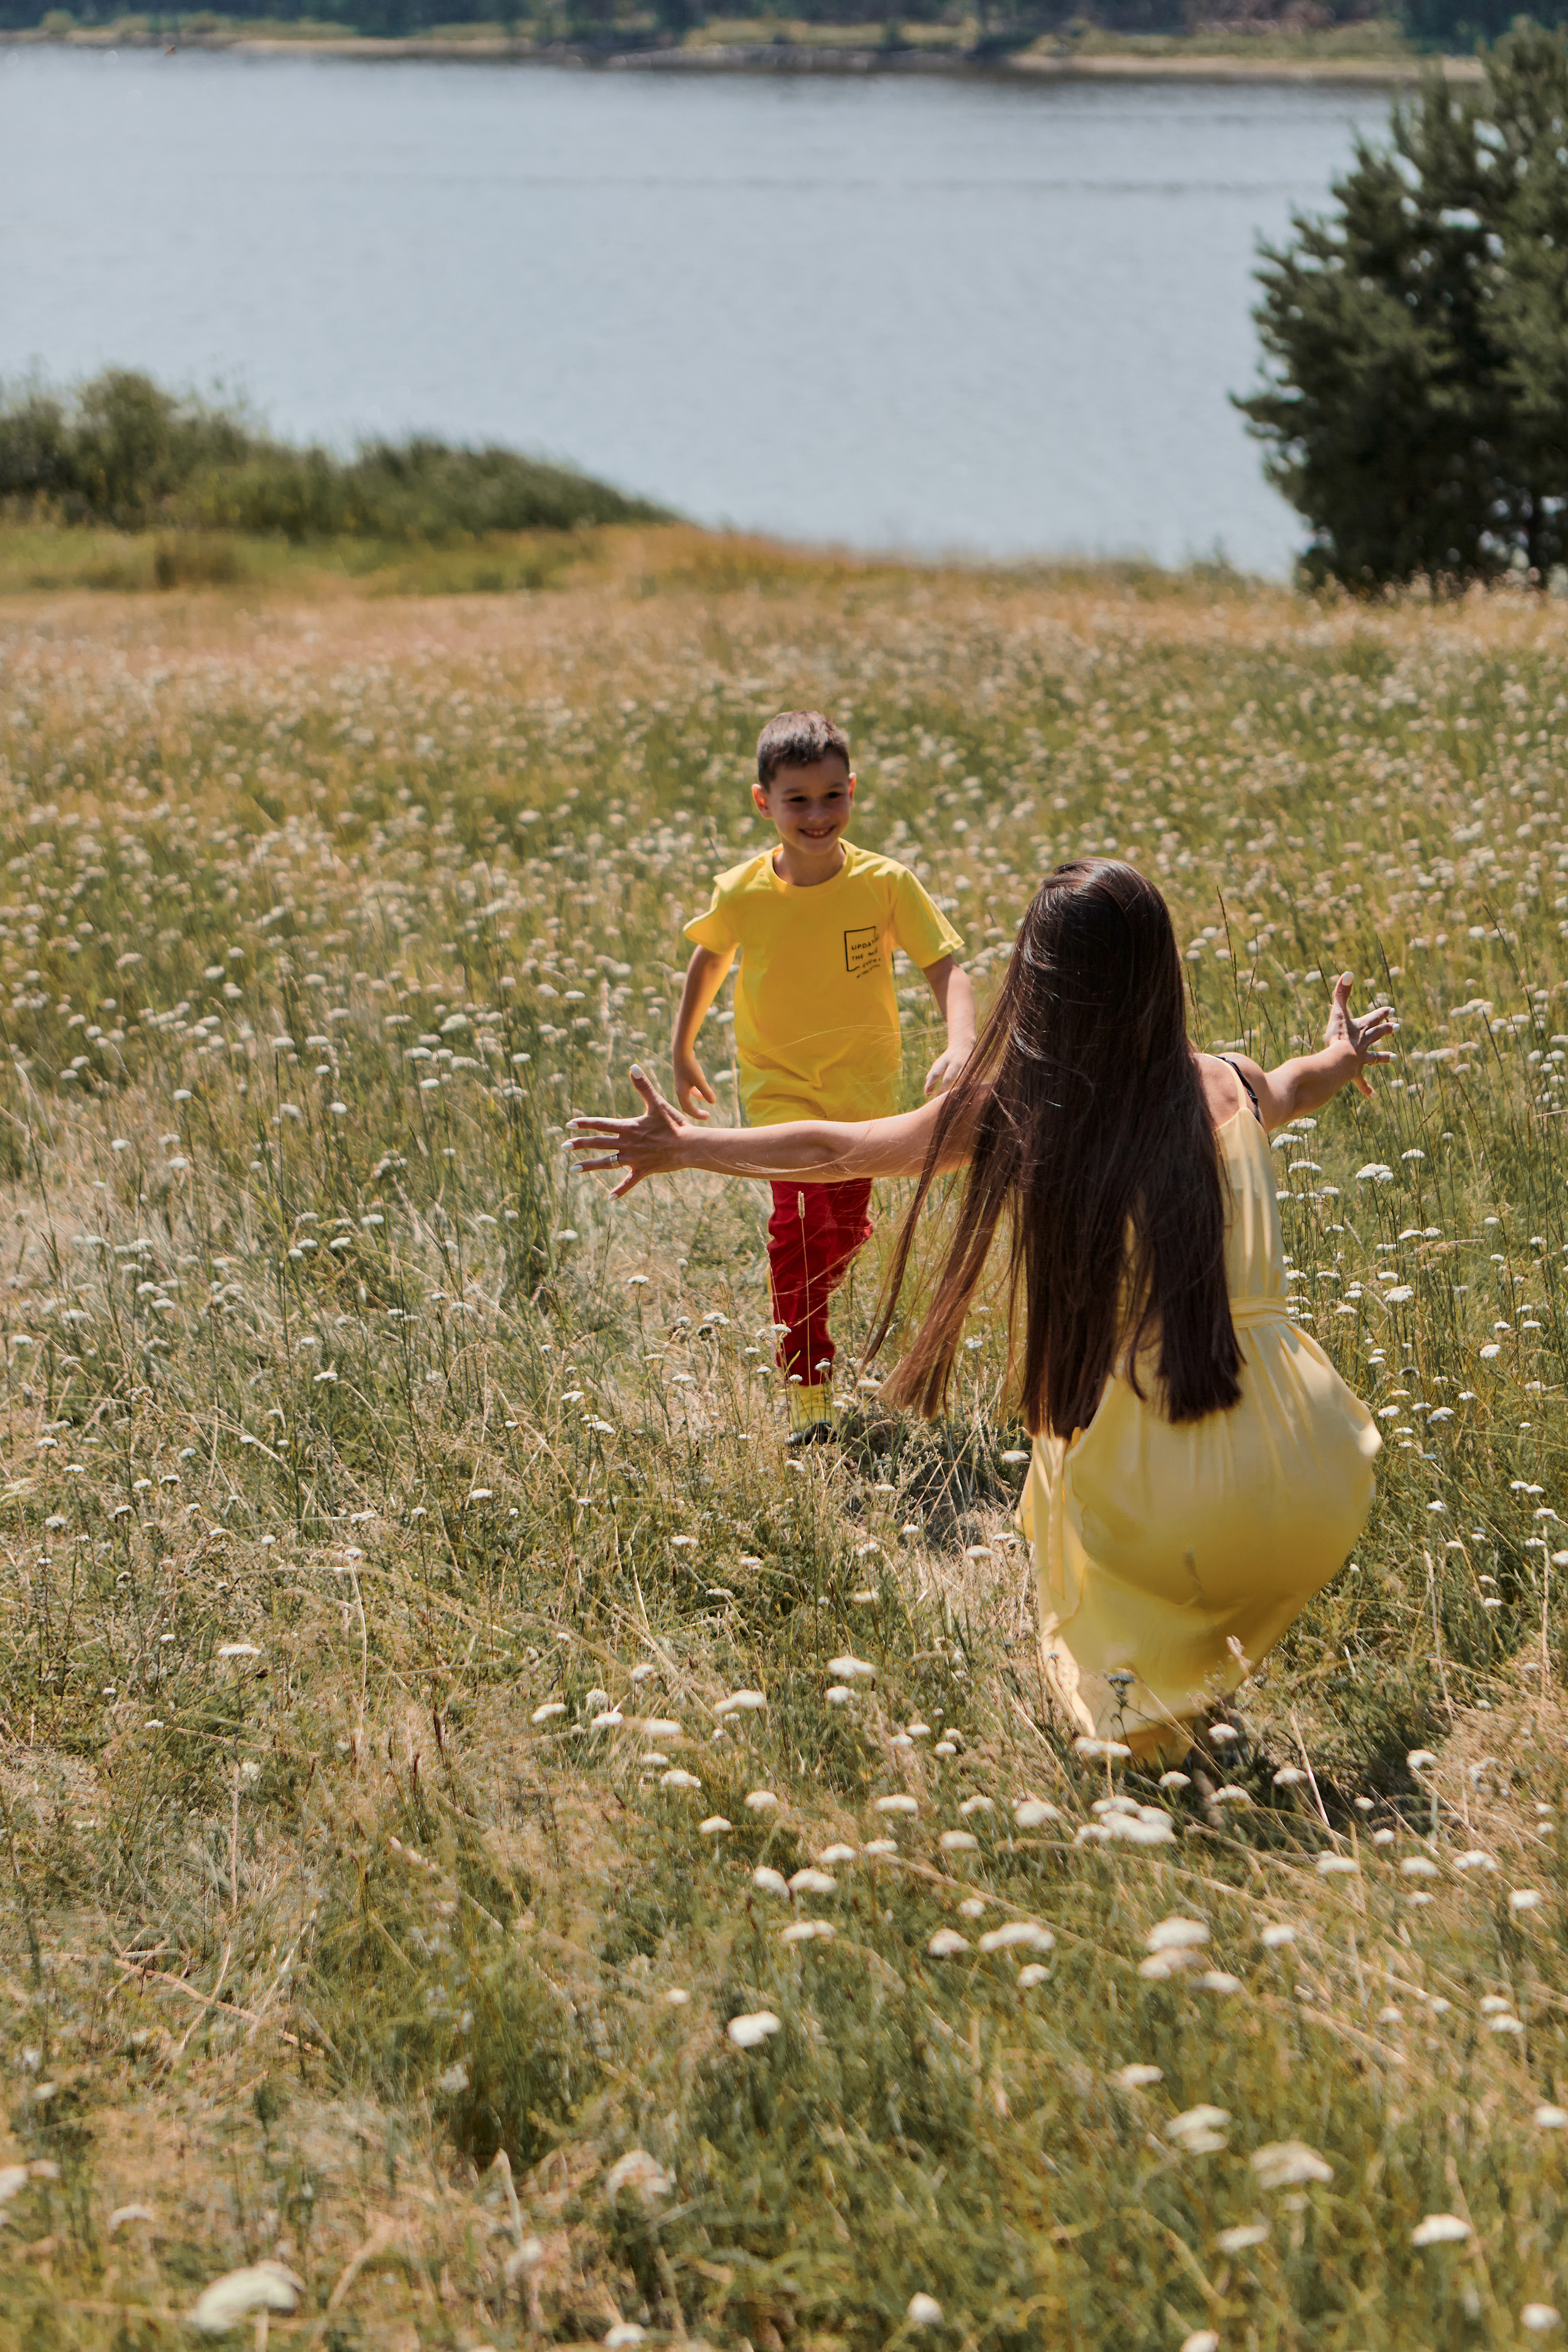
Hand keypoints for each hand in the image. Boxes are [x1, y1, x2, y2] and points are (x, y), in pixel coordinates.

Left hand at [570, 1067, 692, 1197]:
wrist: (688, 1146)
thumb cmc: (674, 1124)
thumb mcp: (657, 1104)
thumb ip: (643, 1086)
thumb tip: (633, 1067)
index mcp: (629, 1127)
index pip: (601, 1124)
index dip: (585, 1123)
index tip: (569, 1124)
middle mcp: (627, 1143)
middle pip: (599, 1143)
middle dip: (580, 1144)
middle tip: (563, 1147)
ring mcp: (634, 1158)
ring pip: (607, 1163)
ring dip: (590, 1166)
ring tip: (573, 1169)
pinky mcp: (643, 1170)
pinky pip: (629, 1182)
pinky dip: (619, 1190)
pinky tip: (609, 1198)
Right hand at [673, 1050, 716, 1122]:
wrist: (681, 1052)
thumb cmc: (690, 1066)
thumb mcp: (700, 1079)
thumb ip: (706, 1091)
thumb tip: (713, 1102)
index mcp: (681, 1093)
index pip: (689, 1109)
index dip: (698, 1114)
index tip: (708, 1117)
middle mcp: (679, 1090)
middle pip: (686, 1106)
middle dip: (695, 1112)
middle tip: (706, 1117)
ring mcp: (681, 1084)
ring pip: (687, 1098)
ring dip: (694, 1104)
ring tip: (703, 1110)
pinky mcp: (684, 1079)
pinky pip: (689, 1091)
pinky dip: (695, 1095)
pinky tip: (702, 1096)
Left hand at [923, 1041, 971, 1096]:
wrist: (963, 1044)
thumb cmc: (947, 1059)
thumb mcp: (938, 1064)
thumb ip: (931, 1077)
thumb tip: (927, 1093)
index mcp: (944, 1060)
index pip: (935, 1073)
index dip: (931, 1083)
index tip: (927, 1094)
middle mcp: (954, 1062)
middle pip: (948, 1077)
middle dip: (943, 1089)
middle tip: (938, 1100)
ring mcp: (965, 1066)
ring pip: (960, 1080)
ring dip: (955, 1090)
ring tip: (950, 1101)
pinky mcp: (972, 1069)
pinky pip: (969, 1081)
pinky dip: (965, 1089)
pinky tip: (961, 1097)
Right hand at [1325, 972, 1396, 1097]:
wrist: (1339, 1061)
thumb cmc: (1337, 1037)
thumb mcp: (1338, 1013)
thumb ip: (1341, 992)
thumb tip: (1349, 973)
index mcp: (1361, 1029)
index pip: (1374, 1018)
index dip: (1382, 1013)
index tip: (1391, 1009)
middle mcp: (1364, 1044)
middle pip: (1378, 1035)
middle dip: (1387, 1030)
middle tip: (1398, 1026)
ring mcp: (1360, 1059)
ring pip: (1375, 1057)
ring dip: (1383, 1057)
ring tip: (1394, 1058)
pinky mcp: (1354, 1073)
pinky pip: (1361, 1081)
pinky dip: (1366, 1088)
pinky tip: (1373, 1095)